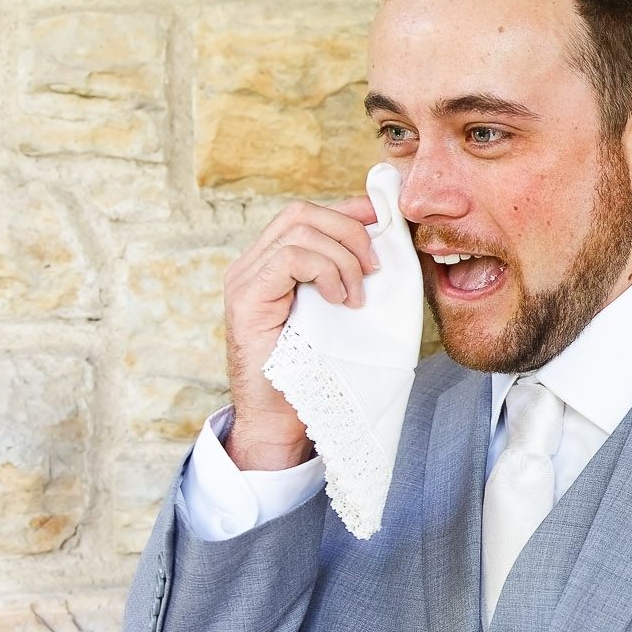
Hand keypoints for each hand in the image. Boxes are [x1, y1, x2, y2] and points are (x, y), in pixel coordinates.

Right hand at [222, 195, 379, 469]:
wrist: (282, 422)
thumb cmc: (317, 373)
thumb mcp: (341, 315)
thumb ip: (349, 279)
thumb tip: (386, 247)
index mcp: (271, 265)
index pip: (307, 215)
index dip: (348, 210)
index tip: (385, 219)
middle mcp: (252, 266)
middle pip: (302, 213)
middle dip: (350, 230)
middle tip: (376, 268)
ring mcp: (245, 279)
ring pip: (299, 229)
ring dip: (343, 258)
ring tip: (357, 297)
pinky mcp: (246, 298)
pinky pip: (291, 257)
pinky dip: (326, 271)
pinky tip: (340, 302)